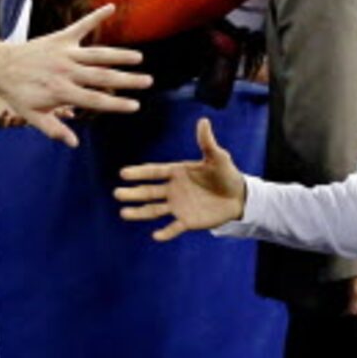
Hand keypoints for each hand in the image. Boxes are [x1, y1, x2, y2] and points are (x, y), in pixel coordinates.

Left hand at [0, 5, 149, 145]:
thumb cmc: (17, 94)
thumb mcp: (33, 116)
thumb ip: (54, 129)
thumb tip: (74, 143)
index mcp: (62, 92)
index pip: (95, 100)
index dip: (116, 104)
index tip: (135, 106)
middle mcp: (67, 71)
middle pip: (102, 76)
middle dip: (127, 80)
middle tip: (147, 81)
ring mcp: (65, 53)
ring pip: (97, 54)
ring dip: (119, 55)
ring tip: (138, 58)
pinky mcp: (60, 38)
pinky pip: (81, 26)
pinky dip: (96, 16)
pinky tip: (111, 7)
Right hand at [113, 114, 246, 237]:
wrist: (239, 197)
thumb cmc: (226, 174)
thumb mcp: (218, 157)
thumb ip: (207, 142)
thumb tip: (203, 121)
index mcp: (177, 172)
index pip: (154, 172)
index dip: (140, 173)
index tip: (124, 173)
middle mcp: (173, 189)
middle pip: (149, 191)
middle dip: (133, 193)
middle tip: (117, 193)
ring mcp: (178, 206)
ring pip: (154, 210)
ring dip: (139, 212)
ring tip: (124, 213)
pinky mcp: (187, 221)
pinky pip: (174, 228)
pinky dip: (165, 233)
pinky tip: (156, 236)